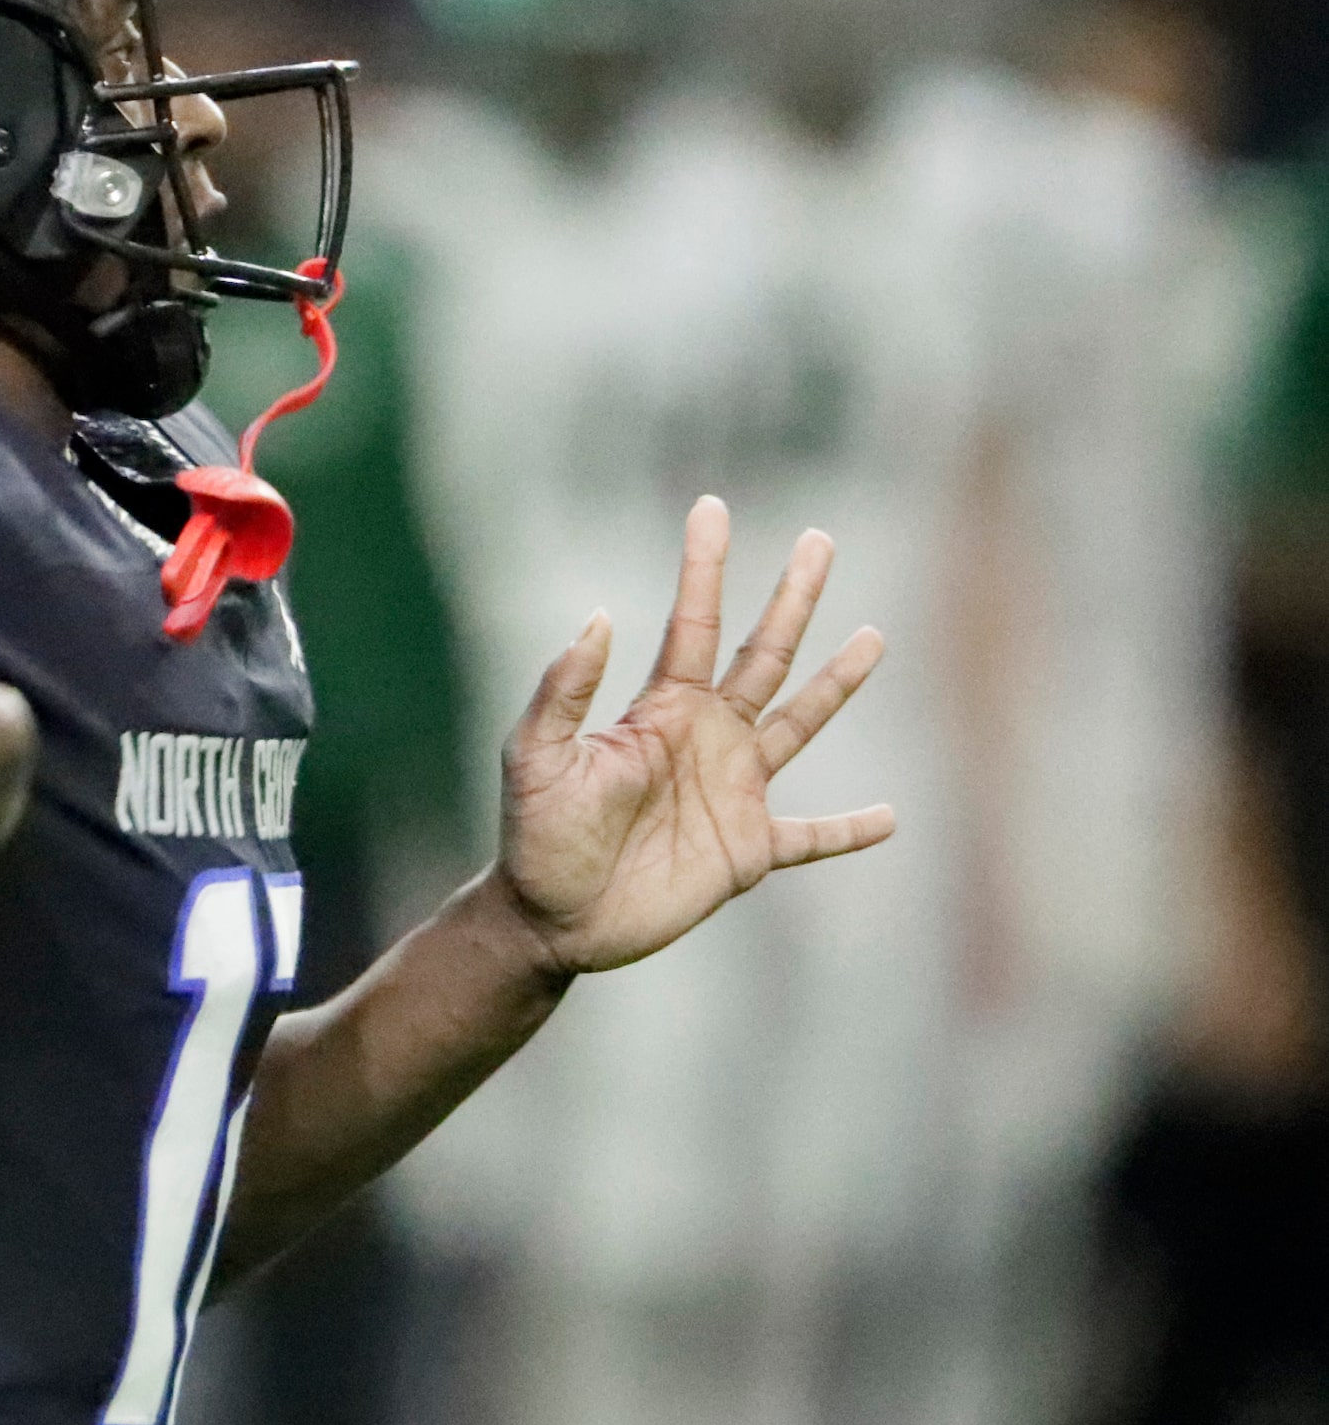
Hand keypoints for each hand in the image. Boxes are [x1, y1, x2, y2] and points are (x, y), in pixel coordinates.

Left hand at [496, 496, 891, 975]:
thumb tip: (600, 616)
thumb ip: (565, 690)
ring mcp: (732, 793)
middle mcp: (705, 738)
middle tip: (819, 540)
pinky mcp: (747, 852)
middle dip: (792, 599)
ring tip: (873, 638)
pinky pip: (811, 837)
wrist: (549, 917)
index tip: (711, 506)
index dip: (703, 566)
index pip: (693, 623)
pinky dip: (849, 831)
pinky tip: (889, 818)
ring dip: (835, 683)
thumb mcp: (535, 756)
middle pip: (763, 655)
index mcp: (659, 710)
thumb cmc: (535, 835)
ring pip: (798, 724)